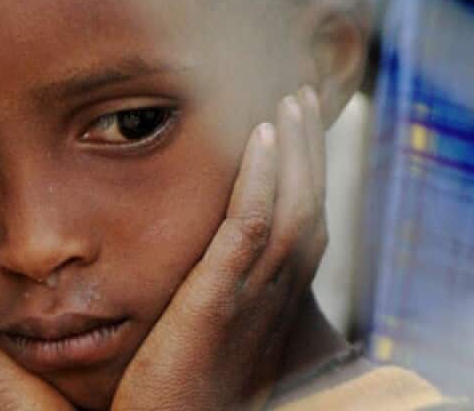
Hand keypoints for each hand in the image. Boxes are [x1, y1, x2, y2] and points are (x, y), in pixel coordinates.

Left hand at [111, 87, 328, 410]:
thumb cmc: (165, 402)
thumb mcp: (188, 339)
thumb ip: (192, 297)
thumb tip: (164, 263)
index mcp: (262, 306)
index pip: (294, 227)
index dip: (301, 175)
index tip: (292, 126)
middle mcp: (268, 301)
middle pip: (305, 209)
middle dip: (309, 150)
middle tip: (305, 94)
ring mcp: (249, 303)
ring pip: (291, 210)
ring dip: (296, 150)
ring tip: (292, 99)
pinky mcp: (217, 307)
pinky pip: (250, 231)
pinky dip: (262, 180)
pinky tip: (262, 137)